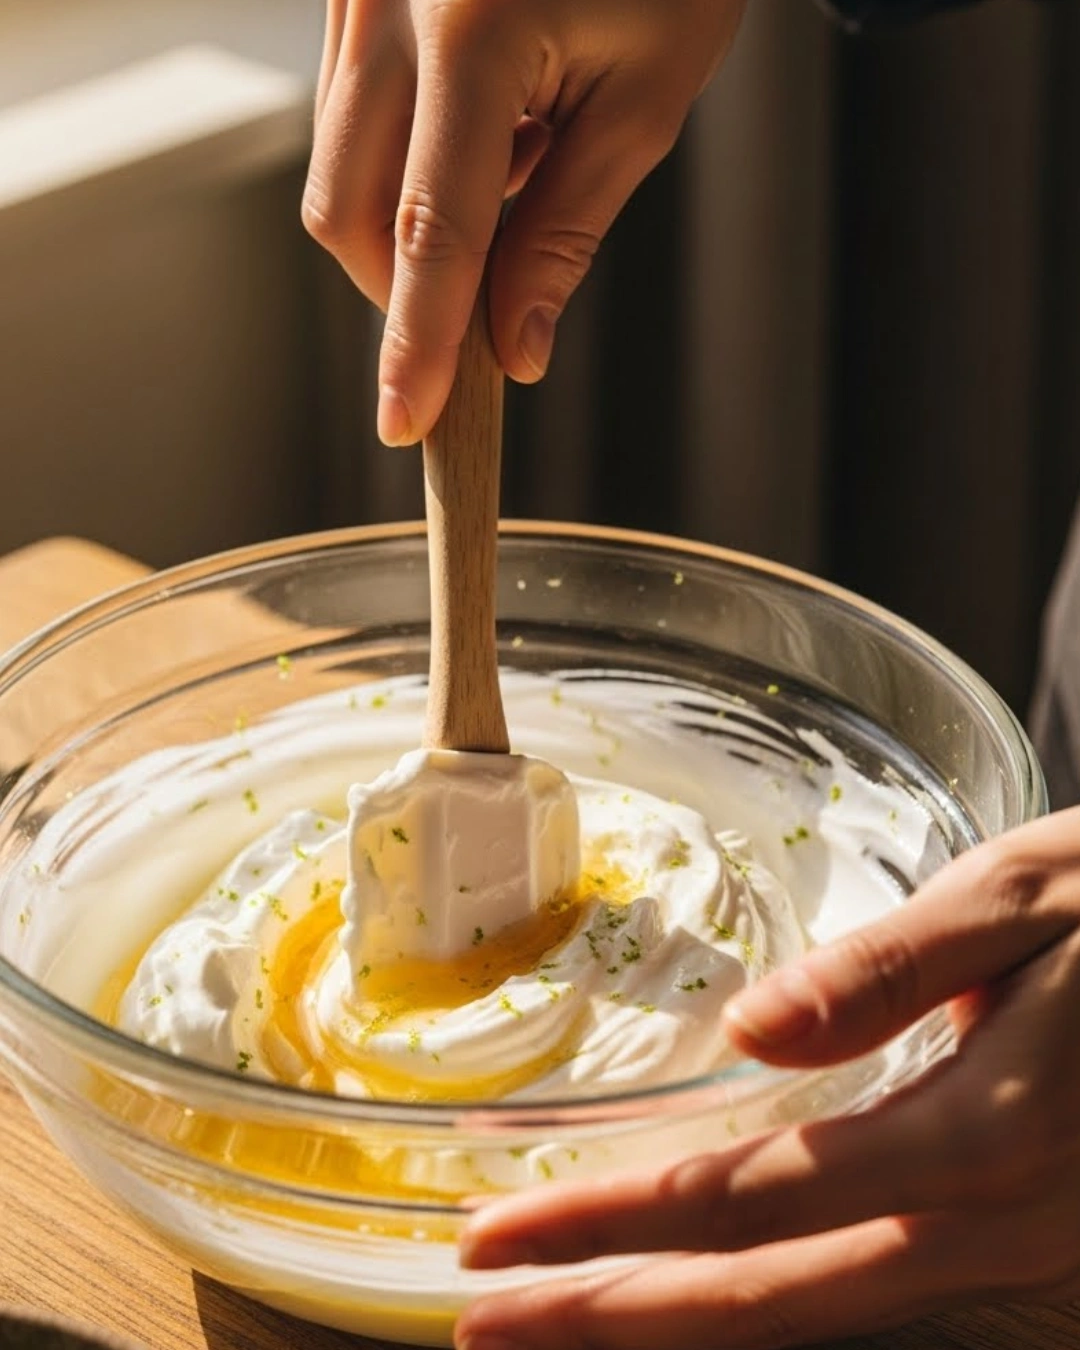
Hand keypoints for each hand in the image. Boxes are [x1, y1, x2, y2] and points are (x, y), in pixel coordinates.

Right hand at [304, 0, 744, 444]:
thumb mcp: (643, 100)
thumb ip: (566, 232)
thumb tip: (513, 350)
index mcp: (474, 25)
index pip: (434, 230)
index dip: (417, 343)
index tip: (407, 425)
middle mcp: (390, 2)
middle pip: (351, 211)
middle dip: (407, 290)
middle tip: (488, 306)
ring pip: (340, 171)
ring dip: (412, 224)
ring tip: (519, 167)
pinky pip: (352, 118)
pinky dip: (409, 166)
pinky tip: (488, 128)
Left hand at [454, 806, 1079, 1349]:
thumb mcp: (1020, 904)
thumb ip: (887, 973)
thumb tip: (746, 1032)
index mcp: (976, 1135)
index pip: (742, 1201)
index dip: (606, 1231)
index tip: (496, 1246)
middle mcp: (992, 1226)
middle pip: (766, 1303)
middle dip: (613, 1319)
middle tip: (485, 1321)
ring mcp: (1022, 1252)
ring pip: (822, 1315)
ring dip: (681, 1319)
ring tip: (567, 1314)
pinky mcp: (1034, 1242)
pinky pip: (877, 1288)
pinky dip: (770, 1296)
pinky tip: (709, 1278)